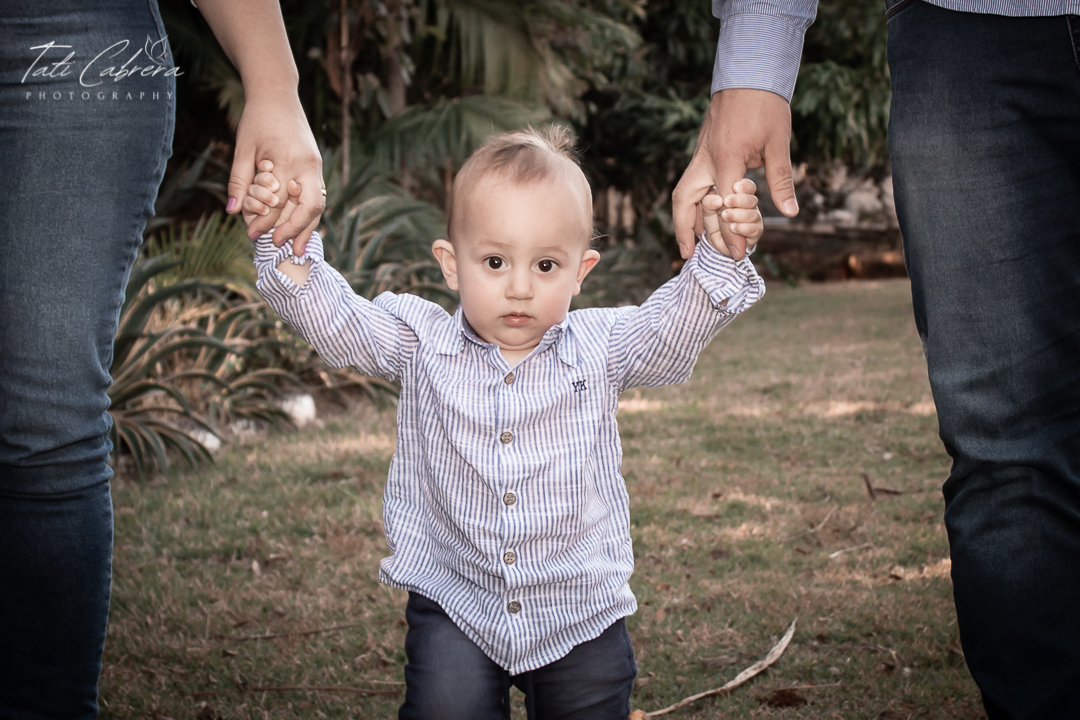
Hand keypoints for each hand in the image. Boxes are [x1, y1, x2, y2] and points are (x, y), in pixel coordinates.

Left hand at [226, 93, 324, 255]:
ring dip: (307, 228)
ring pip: (317, 205)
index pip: (278, 201)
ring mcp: (316, 166)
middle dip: (293, 231)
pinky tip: (301, 228)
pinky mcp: (316, 166)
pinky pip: (316, 196)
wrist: (277, 95)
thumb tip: (232, 211)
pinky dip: (308, 214)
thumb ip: (239, 181)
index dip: (265, 221)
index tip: (251, 235)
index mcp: (287, 159)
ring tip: (296, 250)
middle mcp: (307, 165)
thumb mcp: (243, 148)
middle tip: (278, 247)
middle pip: (307, 208)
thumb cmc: (257, 118)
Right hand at [673, 89, 796, 259]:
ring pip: (683, 193)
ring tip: (688, 244)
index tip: (742, 252)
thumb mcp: (779, 142)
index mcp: (726, 159)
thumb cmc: (765, 104)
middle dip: (686, 231)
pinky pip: (691, 183)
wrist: (749, 71)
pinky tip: (699, 217)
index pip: (724, 206)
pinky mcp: (704, 151)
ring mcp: (701, 154)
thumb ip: (780, 179)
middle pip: (686, 202)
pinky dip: (692, 203)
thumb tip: (790, 212)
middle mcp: (706, 159)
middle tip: (690, 254)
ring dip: (684, 220)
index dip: (731, 232)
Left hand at [699, 178, 763, 255]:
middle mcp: (750, 206)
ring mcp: (754, 219)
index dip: (745, 186)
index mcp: (741, 196)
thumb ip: (709, 203)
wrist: (715, 243)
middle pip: (752, 200)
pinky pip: (755, 229)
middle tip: (726, 202)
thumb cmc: (713, 221)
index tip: (735, 187)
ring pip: (753, 215)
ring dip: (738, 215)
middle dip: (739, 200)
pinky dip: (743, 228)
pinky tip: (732, 227)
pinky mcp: (755, 233)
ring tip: (725, 216)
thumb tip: (717, 200)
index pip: (749, 187)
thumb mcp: (707, 211)